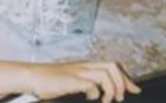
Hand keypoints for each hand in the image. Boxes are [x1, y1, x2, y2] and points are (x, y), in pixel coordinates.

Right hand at [25, 61, 139, 102]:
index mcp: (85, 66)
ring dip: (112, 88)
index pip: (113, 66)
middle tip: (121, 97)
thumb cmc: (48, 82)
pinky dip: (95, 92)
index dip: (126, 78)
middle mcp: (84, 66)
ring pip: (106, 73)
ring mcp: (77, 72)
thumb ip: (86, 84)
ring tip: (108, 100)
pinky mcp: (71, 80)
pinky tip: (91, 98)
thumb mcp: (70, 81)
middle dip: (123, 82)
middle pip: (112, 66)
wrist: (30, 77)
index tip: (135, 89)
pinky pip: (90, 84)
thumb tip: (98, 93)